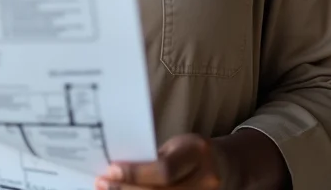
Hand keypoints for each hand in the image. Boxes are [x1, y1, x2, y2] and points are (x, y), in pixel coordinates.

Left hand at [97, 130, 290, 189]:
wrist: (228, 167)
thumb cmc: (194, 151)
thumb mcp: (178, 145)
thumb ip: (155, 157)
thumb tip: (119, 166)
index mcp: (197, 153)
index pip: (164, 169)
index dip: (136, 173)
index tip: (110, 170)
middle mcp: (205, 180)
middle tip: (102, 184)